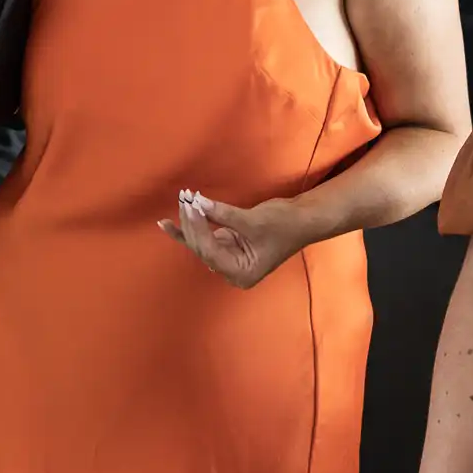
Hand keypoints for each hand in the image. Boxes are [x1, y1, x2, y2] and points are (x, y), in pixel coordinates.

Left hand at [157, 191, 310, 289]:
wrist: (304, 219)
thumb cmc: (284, 225)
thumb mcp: (252, 220)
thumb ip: (223, 214)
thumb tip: (197, 203)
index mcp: (241, 273)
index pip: (211, 251)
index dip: (199, 228)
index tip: (191, 206)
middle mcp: (232, 270)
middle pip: (202, 248)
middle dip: (191, 224)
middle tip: (184, 199)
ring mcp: (229, 257)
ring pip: (200, 241)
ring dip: (190, 222)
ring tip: (181, 200)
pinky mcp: (229, 243)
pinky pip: (205, 235)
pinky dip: (191, 226)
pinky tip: (168, 224)